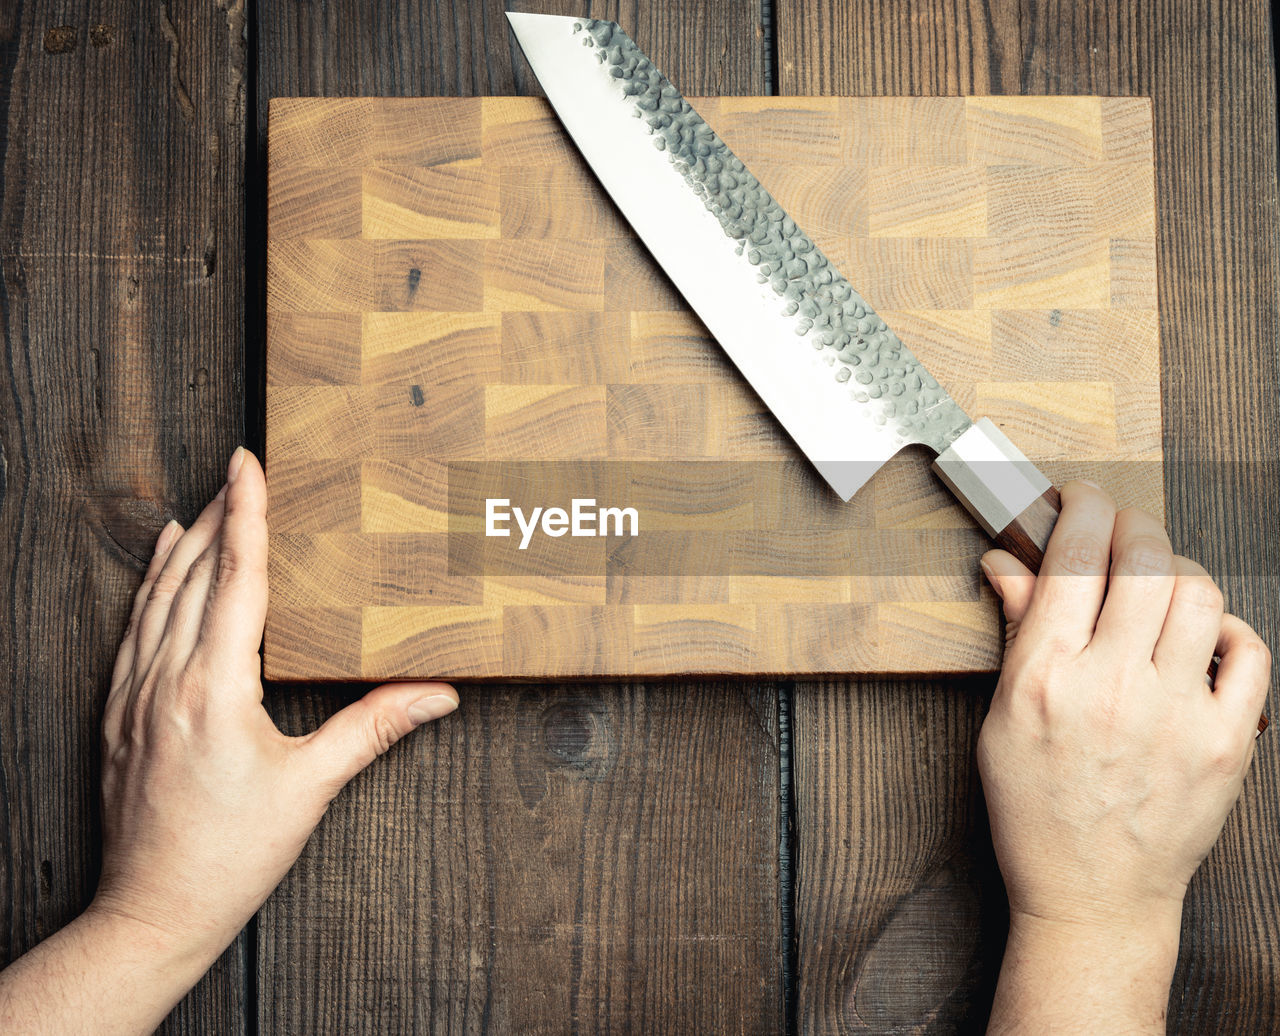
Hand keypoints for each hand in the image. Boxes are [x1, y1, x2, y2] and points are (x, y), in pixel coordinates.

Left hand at [93, 449, 457, 989]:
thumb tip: (438, 692)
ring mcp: (134, 696)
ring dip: (185, 545)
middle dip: (220, 515)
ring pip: (157, 597)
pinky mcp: (118, 714)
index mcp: (214, 689)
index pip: (237, 579)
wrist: (152, 910)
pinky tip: (159, 567)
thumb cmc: (231, 855)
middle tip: (241, 469)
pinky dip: (149, 587)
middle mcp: (165, 680)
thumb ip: (374, 729)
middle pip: (195, 575)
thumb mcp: (311, 788)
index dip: (248, 515)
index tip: (249, 464)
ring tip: (206, 503)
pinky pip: (132, 629)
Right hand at [978, 480, 1269, 1031]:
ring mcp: (1177, 714)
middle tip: (1123, 531)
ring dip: (1179, 571)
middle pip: (1143, 559)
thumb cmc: (1037, 811)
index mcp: (1045, 676)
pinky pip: (1249, 650)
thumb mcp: (1002, 717)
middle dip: (1133, 525)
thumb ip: (1017, 631)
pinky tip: (1202, 639)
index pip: (1073, 556)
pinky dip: (1227, 627)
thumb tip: (1007, 564)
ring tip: (1162, 587)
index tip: (1082, 498)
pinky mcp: (1226, 741)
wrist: (1092, 895)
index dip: (1082, 507)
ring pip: (1199, 593)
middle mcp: (1112, 686)